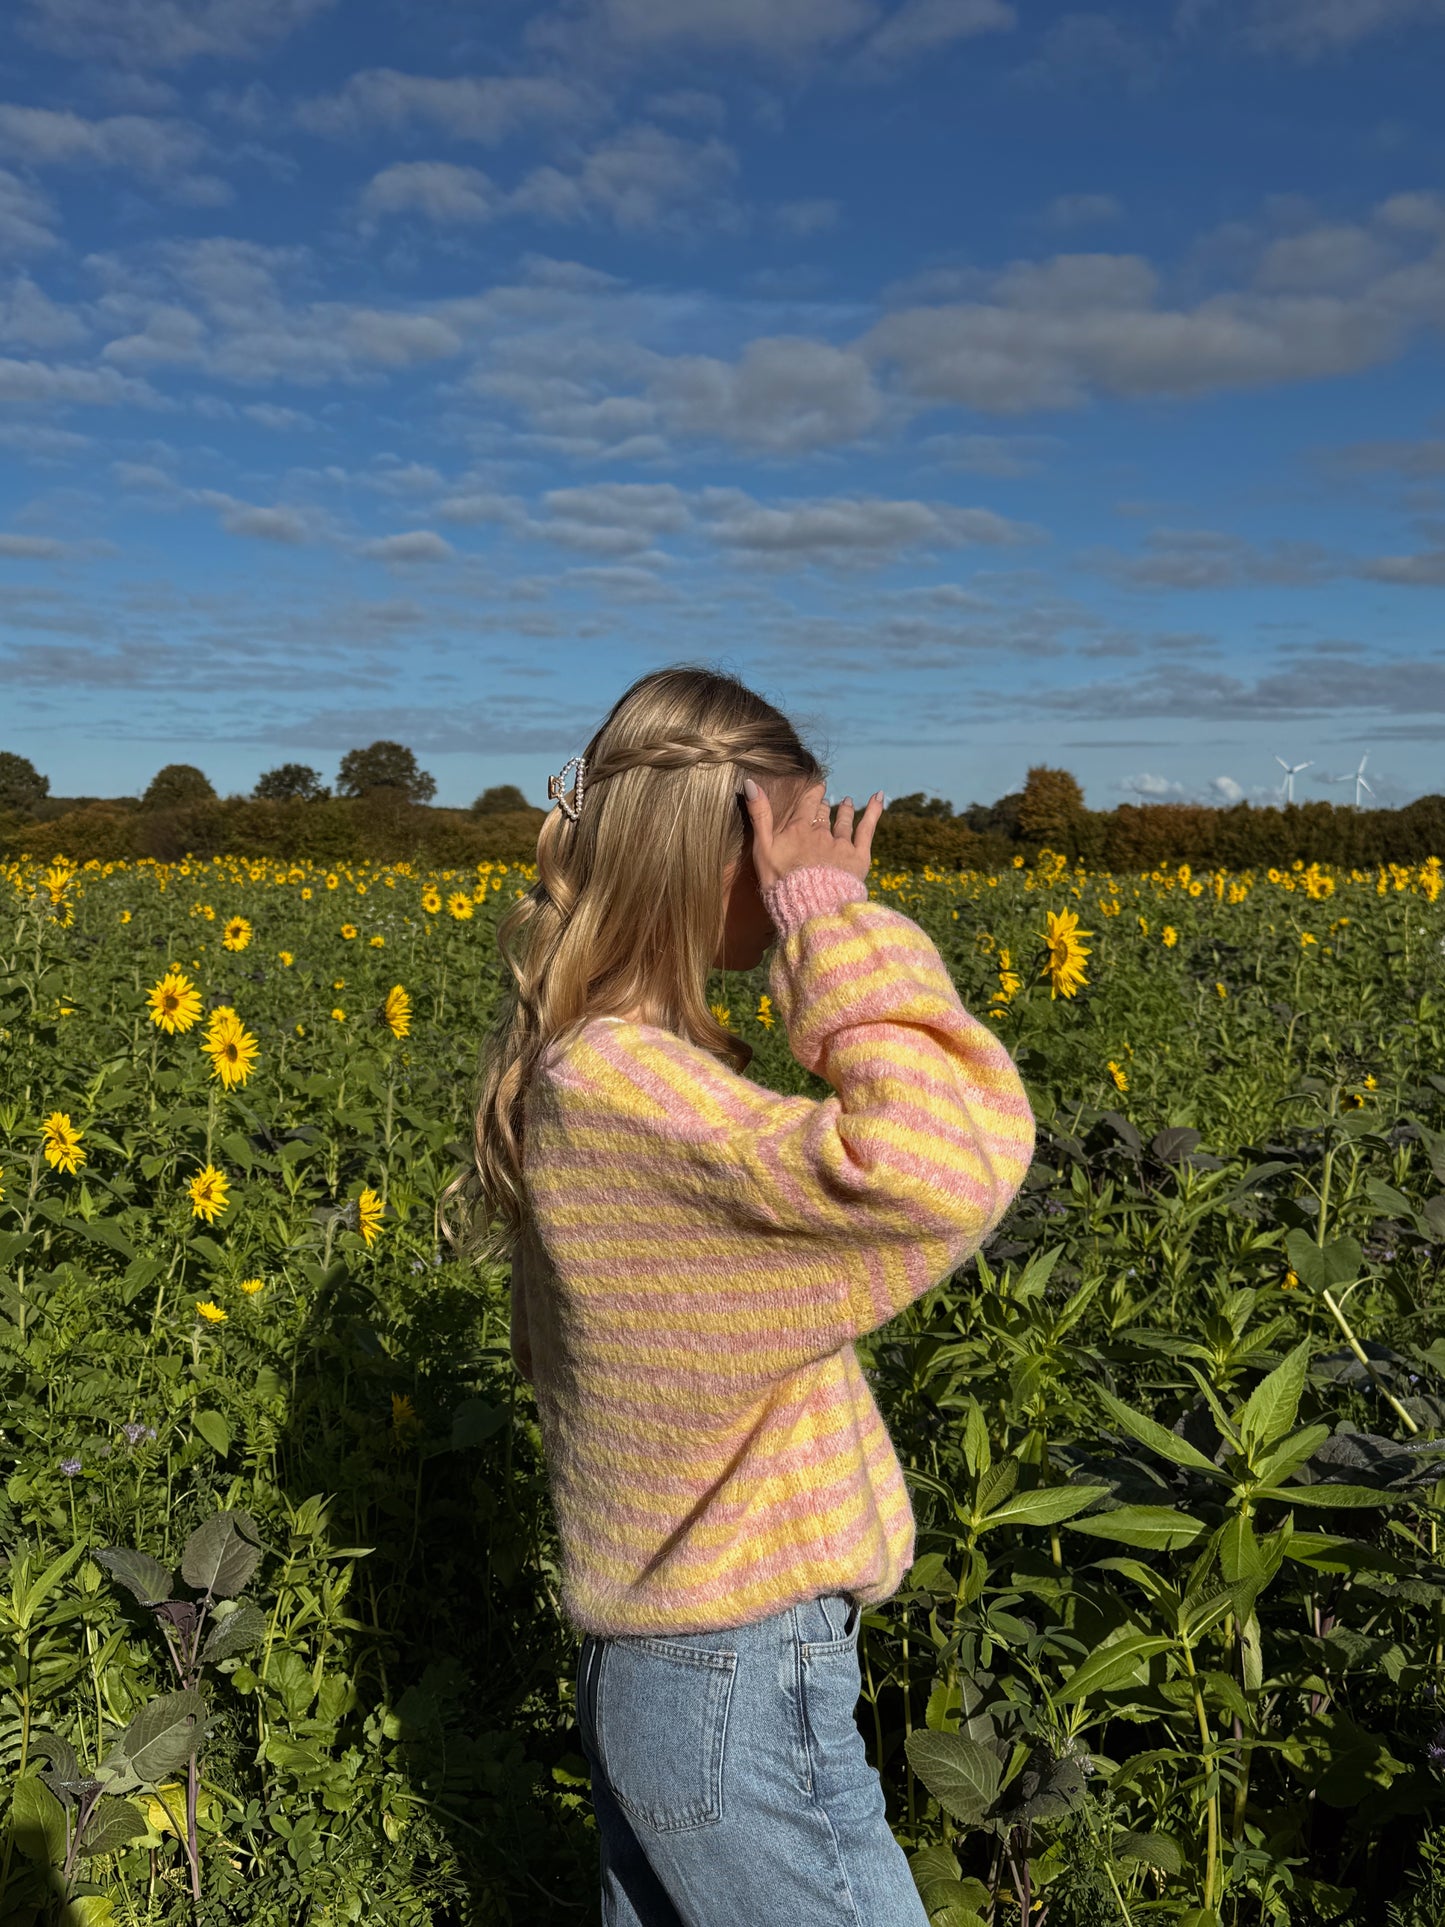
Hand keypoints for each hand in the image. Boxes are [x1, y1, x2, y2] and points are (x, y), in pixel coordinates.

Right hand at [742, 778, 884, 893]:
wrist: (811, 907)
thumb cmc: (781, 882)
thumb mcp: (762, 850)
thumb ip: (759, 816)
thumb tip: (750, 783)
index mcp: (798, 830)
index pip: (806, 805)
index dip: (811, 794)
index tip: (816, 786)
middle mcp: (821, 833)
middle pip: (823, 814)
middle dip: (824, 806)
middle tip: (826, 801)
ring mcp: (841, 845)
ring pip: (844, 822)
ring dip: (846, 811)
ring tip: (847, 803)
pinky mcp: (858, 857)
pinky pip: (867, 829)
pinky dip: (874, 811)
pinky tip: (879, 797)